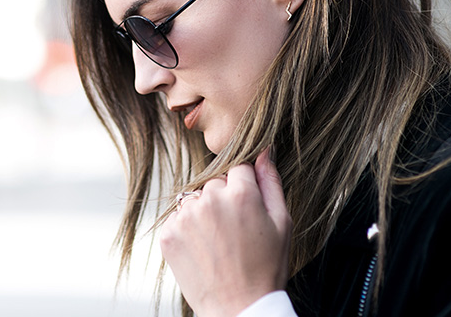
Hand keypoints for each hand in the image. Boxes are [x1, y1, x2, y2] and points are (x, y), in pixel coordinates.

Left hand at [159, 148, 292, 316]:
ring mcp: (186, 216)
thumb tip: (263, 149)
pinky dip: (188, 229)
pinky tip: (203, 249)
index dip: (244, 187)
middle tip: (234, 230)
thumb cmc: (266, 266)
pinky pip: (178, 218)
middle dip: (223, 197)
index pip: (238, 166)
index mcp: (241, 193)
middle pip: (214, 181)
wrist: (238, 308)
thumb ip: (271, 181)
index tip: (246, 208)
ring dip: (204, 212)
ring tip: (218, 242)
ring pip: (194, 198)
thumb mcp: (282, 223)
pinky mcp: (168, 234)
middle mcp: (210, 198)